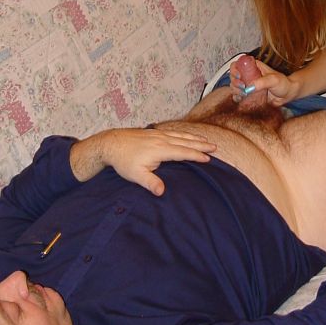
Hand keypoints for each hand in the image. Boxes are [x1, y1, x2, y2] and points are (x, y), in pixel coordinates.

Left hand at [72, 128, 215, 194]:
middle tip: (215, 147)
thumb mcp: (135, 175)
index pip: (182, 152)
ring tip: (206, 140)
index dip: (196, 155)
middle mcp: (161, 139)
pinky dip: (184, 134)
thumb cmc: (123, 160)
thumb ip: (150, 182)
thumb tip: (162, 192)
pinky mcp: (153, 133)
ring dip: (194, 138)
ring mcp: (157, 134)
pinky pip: (173, 132)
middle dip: (201, 145)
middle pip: (185, 142)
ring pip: (180, 135)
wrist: (110, 143)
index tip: (208, 159)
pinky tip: (187, 135)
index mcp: (160, 150)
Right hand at [229, 59, 299, 105]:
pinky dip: (237, 98)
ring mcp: (248, 85)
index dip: (234, 70)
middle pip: (233, 76)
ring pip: (234, 86)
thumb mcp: (273, 80)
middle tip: (242, 87)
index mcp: (253, 67)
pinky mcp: (249, 95)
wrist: (288, 94)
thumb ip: (262, 82)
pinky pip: (239, 96)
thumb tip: (249, 87)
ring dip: (235, 90)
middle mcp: (248, 75)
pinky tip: (241, 99)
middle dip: (234, 82)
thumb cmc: (283, 83)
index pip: (237, 64)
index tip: (239, 77)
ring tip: (244, 94)